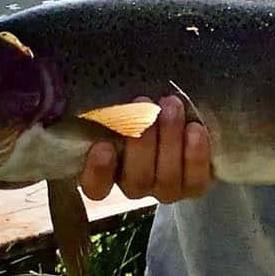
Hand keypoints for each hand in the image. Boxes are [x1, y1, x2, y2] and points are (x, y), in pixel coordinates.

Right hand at [79, 94, 212, 204]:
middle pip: (135, 180)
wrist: (177, 113)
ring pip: (165, 180)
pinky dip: (196, 156)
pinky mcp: (192, 185)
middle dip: (142, 143)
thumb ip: (101, 108)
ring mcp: (164, 188)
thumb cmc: (136, 107)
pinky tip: (195, 129)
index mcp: (106, 172)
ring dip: (169, 141)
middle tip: (146, 105)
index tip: (102, 146)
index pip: (95, 187)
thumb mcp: (115, 107)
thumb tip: (78, 87)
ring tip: (171, 106)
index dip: (98, 172)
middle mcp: (133, 185)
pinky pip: (195, 181)